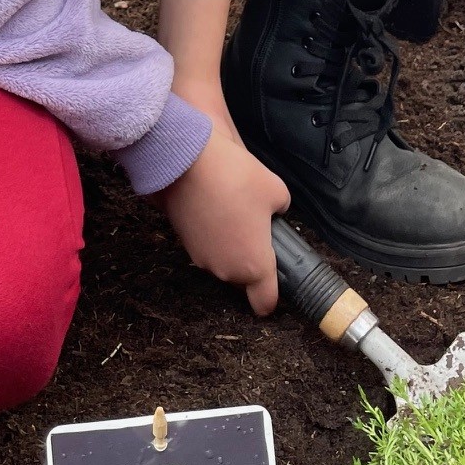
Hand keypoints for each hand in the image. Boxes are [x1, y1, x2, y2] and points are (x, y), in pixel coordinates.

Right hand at [161, 130, 290, 315]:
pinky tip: (215, 206)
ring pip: (224, 260)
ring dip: (231, 244)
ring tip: (233, 209)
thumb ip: (281, 210)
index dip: (272, 296)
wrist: (187, 162)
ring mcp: (201, 258)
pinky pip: (207, 245)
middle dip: (252, 258)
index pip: (265, 302)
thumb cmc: (237, 179)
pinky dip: (212, 232)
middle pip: (244, 277)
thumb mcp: (277, 191)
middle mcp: (226, 270)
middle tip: (257, 226)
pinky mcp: (183, 242)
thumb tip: (272, 212)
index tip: (277, 280)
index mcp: (254, 266)